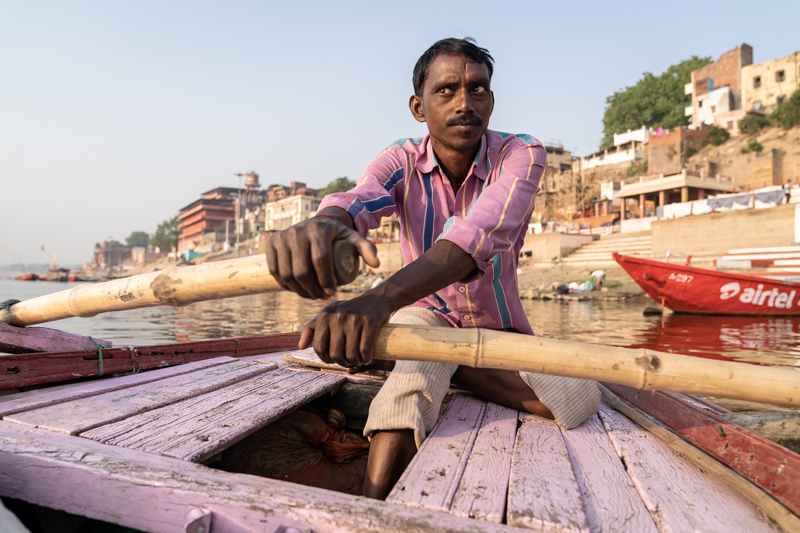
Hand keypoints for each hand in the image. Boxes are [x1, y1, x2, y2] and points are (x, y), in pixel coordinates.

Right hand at [265, 215, 379, 298]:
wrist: (315, 224)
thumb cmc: (336, 236)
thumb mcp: (353, 239)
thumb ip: (367, 249)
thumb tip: (376, 265)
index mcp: (318, 229)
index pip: (320, 260)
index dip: (326, 280)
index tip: (332, 291)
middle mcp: (297, 230)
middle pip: (301, 270)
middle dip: (312, 289)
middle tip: (322, 296)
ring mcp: (282, 236)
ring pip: (287, 273)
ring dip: (299, 291)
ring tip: (312, 295)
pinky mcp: (271, 243)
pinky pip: (275, 271)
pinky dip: (285, 285)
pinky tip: (297, 290)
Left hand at [298, 294, 392, 367]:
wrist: (374, 300)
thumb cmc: (348, 311)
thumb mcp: (327, 315)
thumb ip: (311, 329)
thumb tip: (301, 346)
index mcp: (325, 316)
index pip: (319, 347)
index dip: (326, 358)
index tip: (334, 359)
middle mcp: (338, 317)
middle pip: (335, 353)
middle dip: (342, 362)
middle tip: (348, 361)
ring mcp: (354, 319)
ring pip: (351, 354)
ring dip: (355, 362)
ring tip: (358, 361)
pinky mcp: (370, 322)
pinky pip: (365, 349)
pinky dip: (366, 358)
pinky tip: (366, 358)